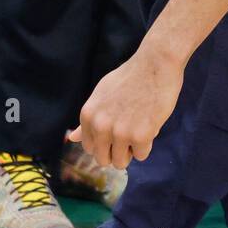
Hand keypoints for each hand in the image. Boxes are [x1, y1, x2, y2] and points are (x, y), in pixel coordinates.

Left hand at [67, 46, 184, 168]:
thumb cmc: (130, 77)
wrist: (156, 64)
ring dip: (131, 150)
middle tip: (129, 136)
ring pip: (121, 162)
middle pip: (103, 160)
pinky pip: (141, 155)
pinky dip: (147, 145)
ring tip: (139, 130)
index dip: (104, 143)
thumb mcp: (102, 94)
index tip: (115, 132)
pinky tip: (150, 125)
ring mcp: (120, 132)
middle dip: (116, 152)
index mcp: (88, 115)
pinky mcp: (140, 136)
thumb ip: (89, 119)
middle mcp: (100, 126)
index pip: (89, 147)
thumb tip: (72, 138)